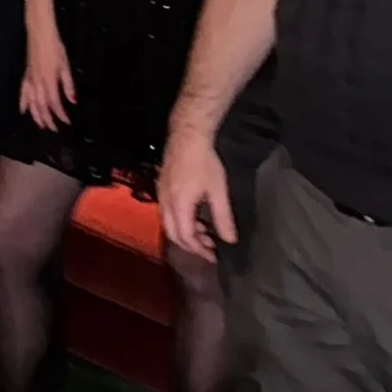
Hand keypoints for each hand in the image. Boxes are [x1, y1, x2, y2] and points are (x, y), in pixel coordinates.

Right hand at [20, 1, 74, 128]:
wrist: (40, 33)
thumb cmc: (55, 47)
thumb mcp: (65, 65)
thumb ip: (68, 84)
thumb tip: (73, 101)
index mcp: (49, 79)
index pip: (54, 102)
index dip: (60, 114)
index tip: (67, 121)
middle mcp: (37, 82)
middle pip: (41, 105)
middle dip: (47, 119)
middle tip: (53, 129)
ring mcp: (30, 78)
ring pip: (30, 101)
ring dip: (35, 114)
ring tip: (40, 124)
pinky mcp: (26, 75)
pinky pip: (23, 91)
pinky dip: (22, 102)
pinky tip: (23, 110)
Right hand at [157, 127, 236, 262]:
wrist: (187, 135)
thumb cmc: (205, 162)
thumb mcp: (218, 191)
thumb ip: (223, 218)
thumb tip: (230, 240)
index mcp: (179, 205)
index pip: (186, 236)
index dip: (199, 250)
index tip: (214, 256)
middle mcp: (165, 202)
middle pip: (173, 233)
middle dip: (191, 245)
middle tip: (209, 248)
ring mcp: (161, 193)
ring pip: (168, 223)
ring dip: (186, 233)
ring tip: (206, 233)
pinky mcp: (162, 187)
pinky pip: (167, 212)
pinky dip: (180, 221)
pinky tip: (195, 216)